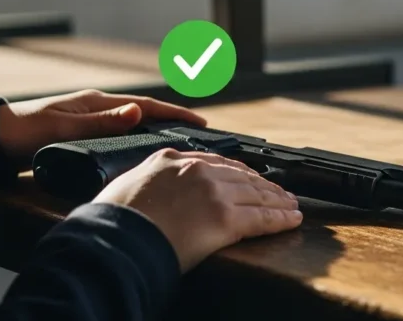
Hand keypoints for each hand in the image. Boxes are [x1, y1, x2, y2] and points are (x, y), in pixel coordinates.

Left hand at [0, 89, 206, 165]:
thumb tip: (138, 112)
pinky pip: (120, 134)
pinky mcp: (82, 134)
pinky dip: (139, 139)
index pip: (145, 106)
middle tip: (200, 134)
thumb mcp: (62, 129)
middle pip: (144, 112)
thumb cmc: (22, 134)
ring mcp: (89, 119)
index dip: (174, 113)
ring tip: (180, 142)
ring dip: (157, 130)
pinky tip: (144, 149)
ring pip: (133, 124)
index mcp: (96, 102)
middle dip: (173, 120)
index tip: (200, 122)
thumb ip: (101, 123)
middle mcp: (97, 107)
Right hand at [94, 149, 302, 271]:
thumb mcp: (126, 185)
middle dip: (264, 185)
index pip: (215, 162)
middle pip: (241, 176)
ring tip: (291, 206)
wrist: (112, 242)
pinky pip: (261, 218)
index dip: (238, 171)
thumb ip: (149, 180)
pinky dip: (280, 219)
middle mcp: (196, 171)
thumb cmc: (111, 222)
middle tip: (280, 192)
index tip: (250, 177)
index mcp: (171, 159)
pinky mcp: (225, 219)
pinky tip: (291, 219)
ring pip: (256, 195)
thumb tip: (152, 190)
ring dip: (278, 201)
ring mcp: (213, 193)